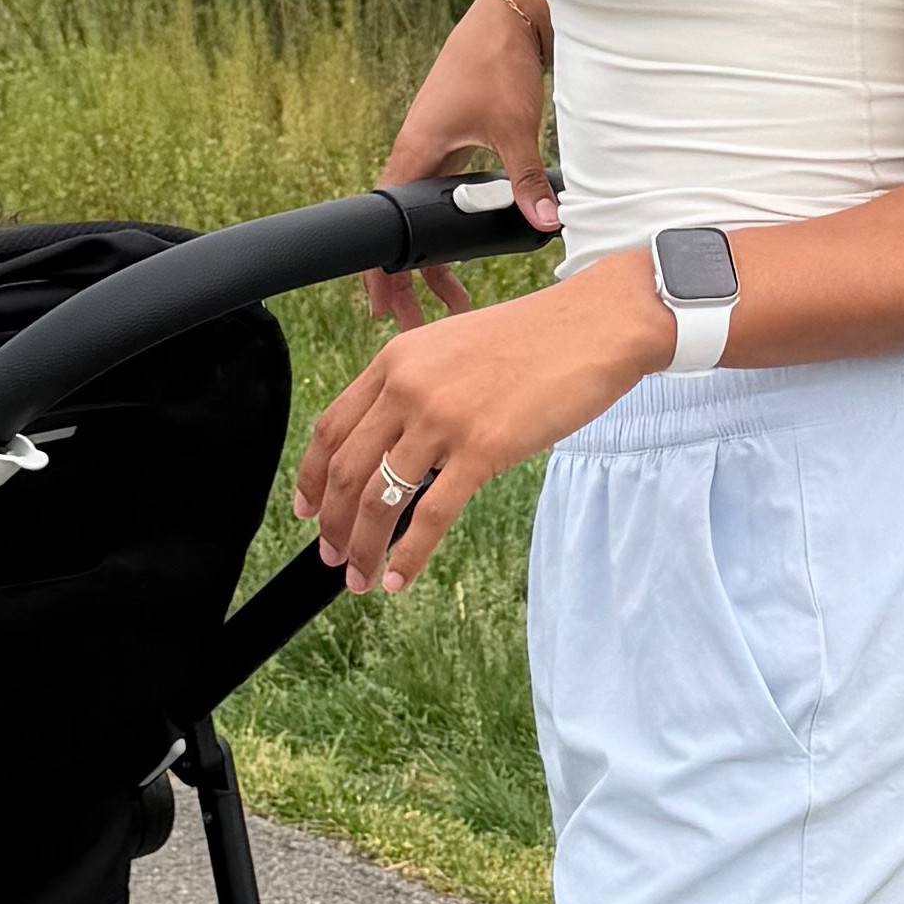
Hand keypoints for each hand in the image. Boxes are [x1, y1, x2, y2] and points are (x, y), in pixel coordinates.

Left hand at [296, 258, 666, 595]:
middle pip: (347, 470)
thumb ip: (418, 389)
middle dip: (334, 524)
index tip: (308, 510)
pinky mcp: (482, 448)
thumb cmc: (536, 339)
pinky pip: (431, 514)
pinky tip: (399, 578)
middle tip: (333, 556)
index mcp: (396, 360)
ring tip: (361, 578)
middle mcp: (408, 387)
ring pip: (380, 498)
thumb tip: (399, 446)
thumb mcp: (454, 349)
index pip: (332, 429)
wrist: (595, 326)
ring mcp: (443, 418)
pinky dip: (409, 554)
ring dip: (364, 547)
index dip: (312, 478)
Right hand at [365, 0, 562, 321]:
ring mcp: (435, 147)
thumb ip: (525, 180)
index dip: (383, 270)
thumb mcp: (513, 128)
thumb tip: (545, 222)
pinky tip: (470, 247)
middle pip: (406, 232)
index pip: (388, 227)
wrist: (506, 16)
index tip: (384, 307)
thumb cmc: (497, 64)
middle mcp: (418, 154)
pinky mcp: (455, 140)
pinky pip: (444, 196)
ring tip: (453, 299)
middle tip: (421, 321)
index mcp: (417, 153)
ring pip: (427, 217)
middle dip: (410, 279)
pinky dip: (451, 227)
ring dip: (436, 257)